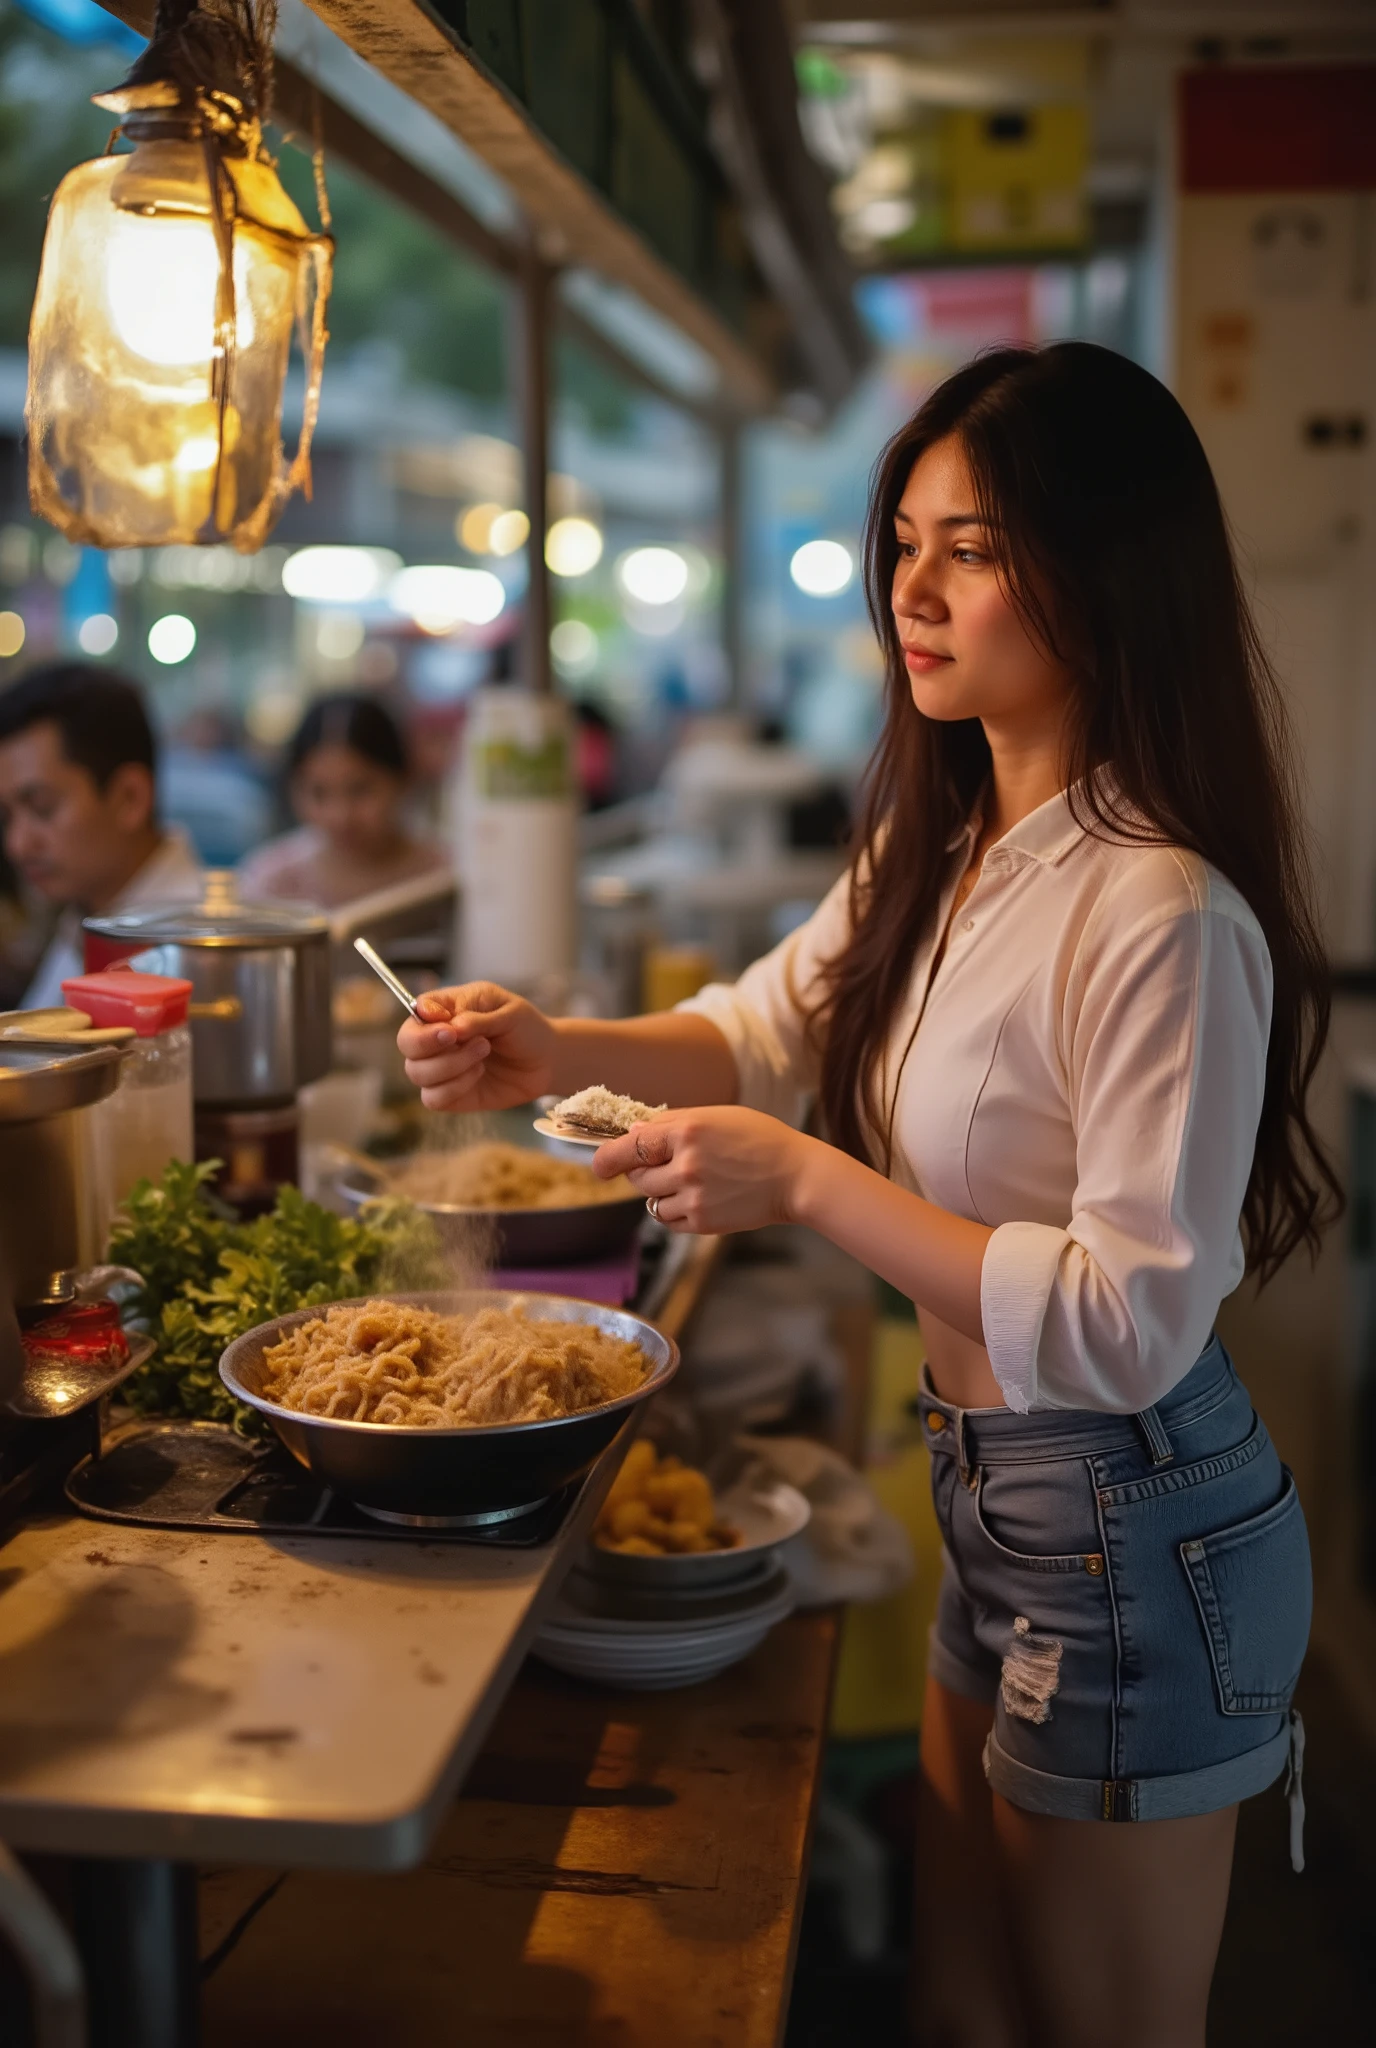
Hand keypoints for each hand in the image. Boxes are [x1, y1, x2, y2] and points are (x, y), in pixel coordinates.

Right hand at [398, 982, 557, 1111]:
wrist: (547, 1061)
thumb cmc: (526, 1028)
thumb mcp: (509, 1012)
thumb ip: (476, 1016)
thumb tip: (449, 1026)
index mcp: (445, 1009)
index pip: (413, 1013)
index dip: (425, 1025)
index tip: (451, 1029)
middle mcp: (435, 1039)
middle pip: (405, 1044)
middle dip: (433, 1046)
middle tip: (472, 1040)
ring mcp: (441, 1068)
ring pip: (416, 1072)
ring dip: (452, 1065)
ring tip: (484, 1052)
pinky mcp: (450, 1095)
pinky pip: (432, 1098)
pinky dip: (454, 1088)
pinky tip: (479, 1074)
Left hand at [593, 1107, 815, 1234]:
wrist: (796, 1176)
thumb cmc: (759, 1139)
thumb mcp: (716, 1116)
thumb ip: (672, 1122)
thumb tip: (633, 1131)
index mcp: (686, 1132)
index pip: (628, 1146)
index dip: (607, 1157)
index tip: (599, 1165)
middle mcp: (685, 1166)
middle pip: (637, 1177)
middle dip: (642, 1172)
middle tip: (665, 1166)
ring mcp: (694, 1197)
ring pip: (650, 1202)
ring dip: (660, 1193)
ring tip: (691, 1182)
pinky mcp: (703, 1222)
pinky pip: (669, 1221)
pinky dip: (676, 1212)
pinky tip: (701, 1198)